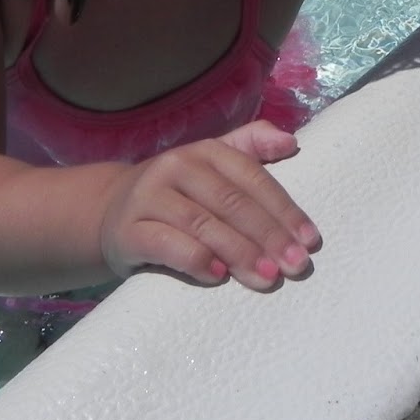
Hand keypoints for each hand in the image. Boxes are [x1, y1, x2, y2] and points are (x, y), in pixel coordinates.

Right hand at [97, 121, 321, 290]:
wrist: (108, 212)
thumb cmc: (176, 194)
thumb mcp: (211, 166)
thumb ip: (251, 148)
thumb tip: (292, 142)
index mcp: (204, 151)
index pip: (251, 177)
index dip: (283, 209)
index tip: (310, 241)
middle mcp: (176, 167)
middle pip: (230, 202)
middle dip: (268, 235)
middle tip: (295, 266)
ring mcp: (149, 197)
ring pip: (202, 223)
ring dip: (239, 251)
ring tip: (267, 276)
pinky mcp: (128, 230)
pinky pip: (165, 244)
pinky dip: (194, 259)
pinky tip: (218, 276)